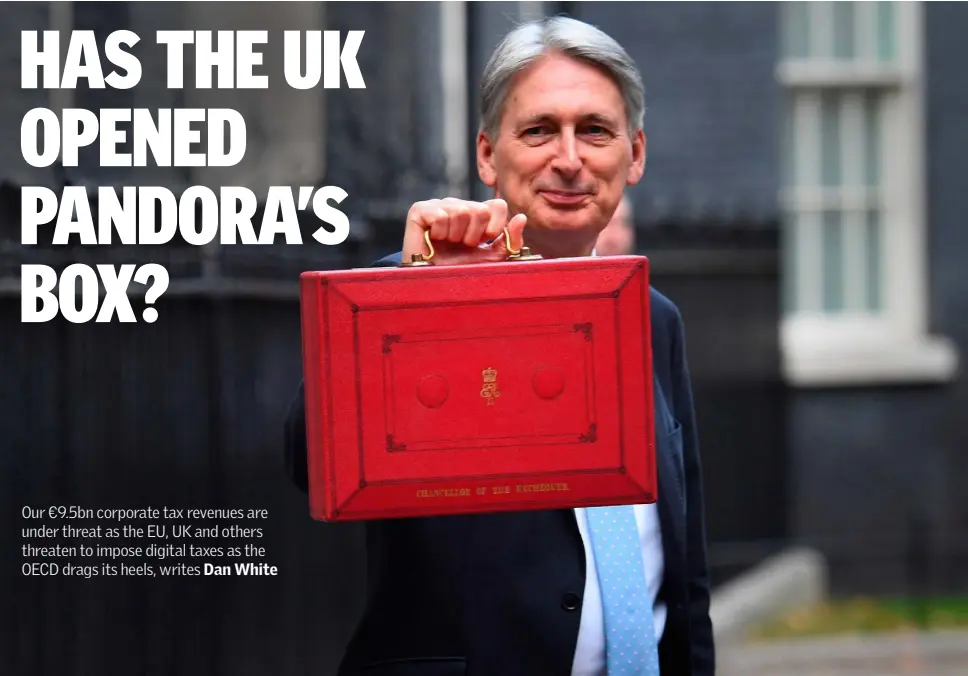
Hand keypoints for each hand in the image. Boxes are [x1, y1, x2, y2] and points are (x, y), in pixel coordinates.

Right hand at [401, 198, 527, 265]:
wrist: (433, 284)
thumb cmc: (461, 271)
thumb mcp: (491, 258)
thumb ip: (509, 241)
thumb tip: (522, 218)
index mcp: (477, 213)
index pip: (498, 205)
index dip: (495, 227)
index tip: (483, 242)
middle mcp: (460, 205)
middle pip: (480, 209)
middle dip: (474, 235)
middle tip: (462, 245)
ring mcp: (440, 205)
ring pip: (461, 211)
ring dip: (455, 235)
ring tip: (447, 244)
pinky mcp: (420, 209)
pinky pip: (440, 215)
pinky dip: (439, 233)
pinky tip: (433, 240)